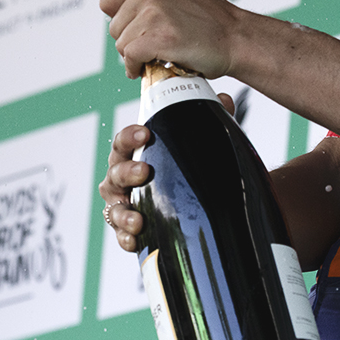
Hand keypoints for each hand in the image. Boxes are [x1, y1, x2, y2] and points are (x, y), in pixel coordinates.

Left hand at [100, 0, 240, 79]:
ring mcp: (152, 14)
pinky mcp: (156, 39)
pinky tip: (154, 62)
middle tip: (158, 36)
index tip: (144, 22)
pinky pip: (130, 58)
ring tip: (160, 48)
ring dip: (137, 52)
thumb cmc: (212, 9)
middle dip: (132, 36)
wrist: (235, 37)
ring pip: (121, 43)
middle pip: (114, 25)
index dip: (125, 16)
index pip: (108, 1)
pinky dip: (138, 67)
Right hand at [100, 94, 235, 252]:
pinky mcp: (127, 229)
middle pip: (115, 172)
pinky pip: (121, 235)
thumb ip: (208, 121)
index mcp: (134, 153)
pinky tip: (136, 240)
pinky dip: (126, 238)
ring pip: (114, 206)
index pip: (124, 141)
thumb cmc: (181, 165)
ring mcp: (122, 203)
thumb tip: (225, 99)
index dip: (130, 136)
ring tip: (138, 220)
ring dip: (124, 213)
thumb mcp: (196, 143)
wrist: (186, 201)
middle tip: (145, 171)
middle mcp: (122, 177)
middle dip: (127, 171)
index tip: (145, 133)